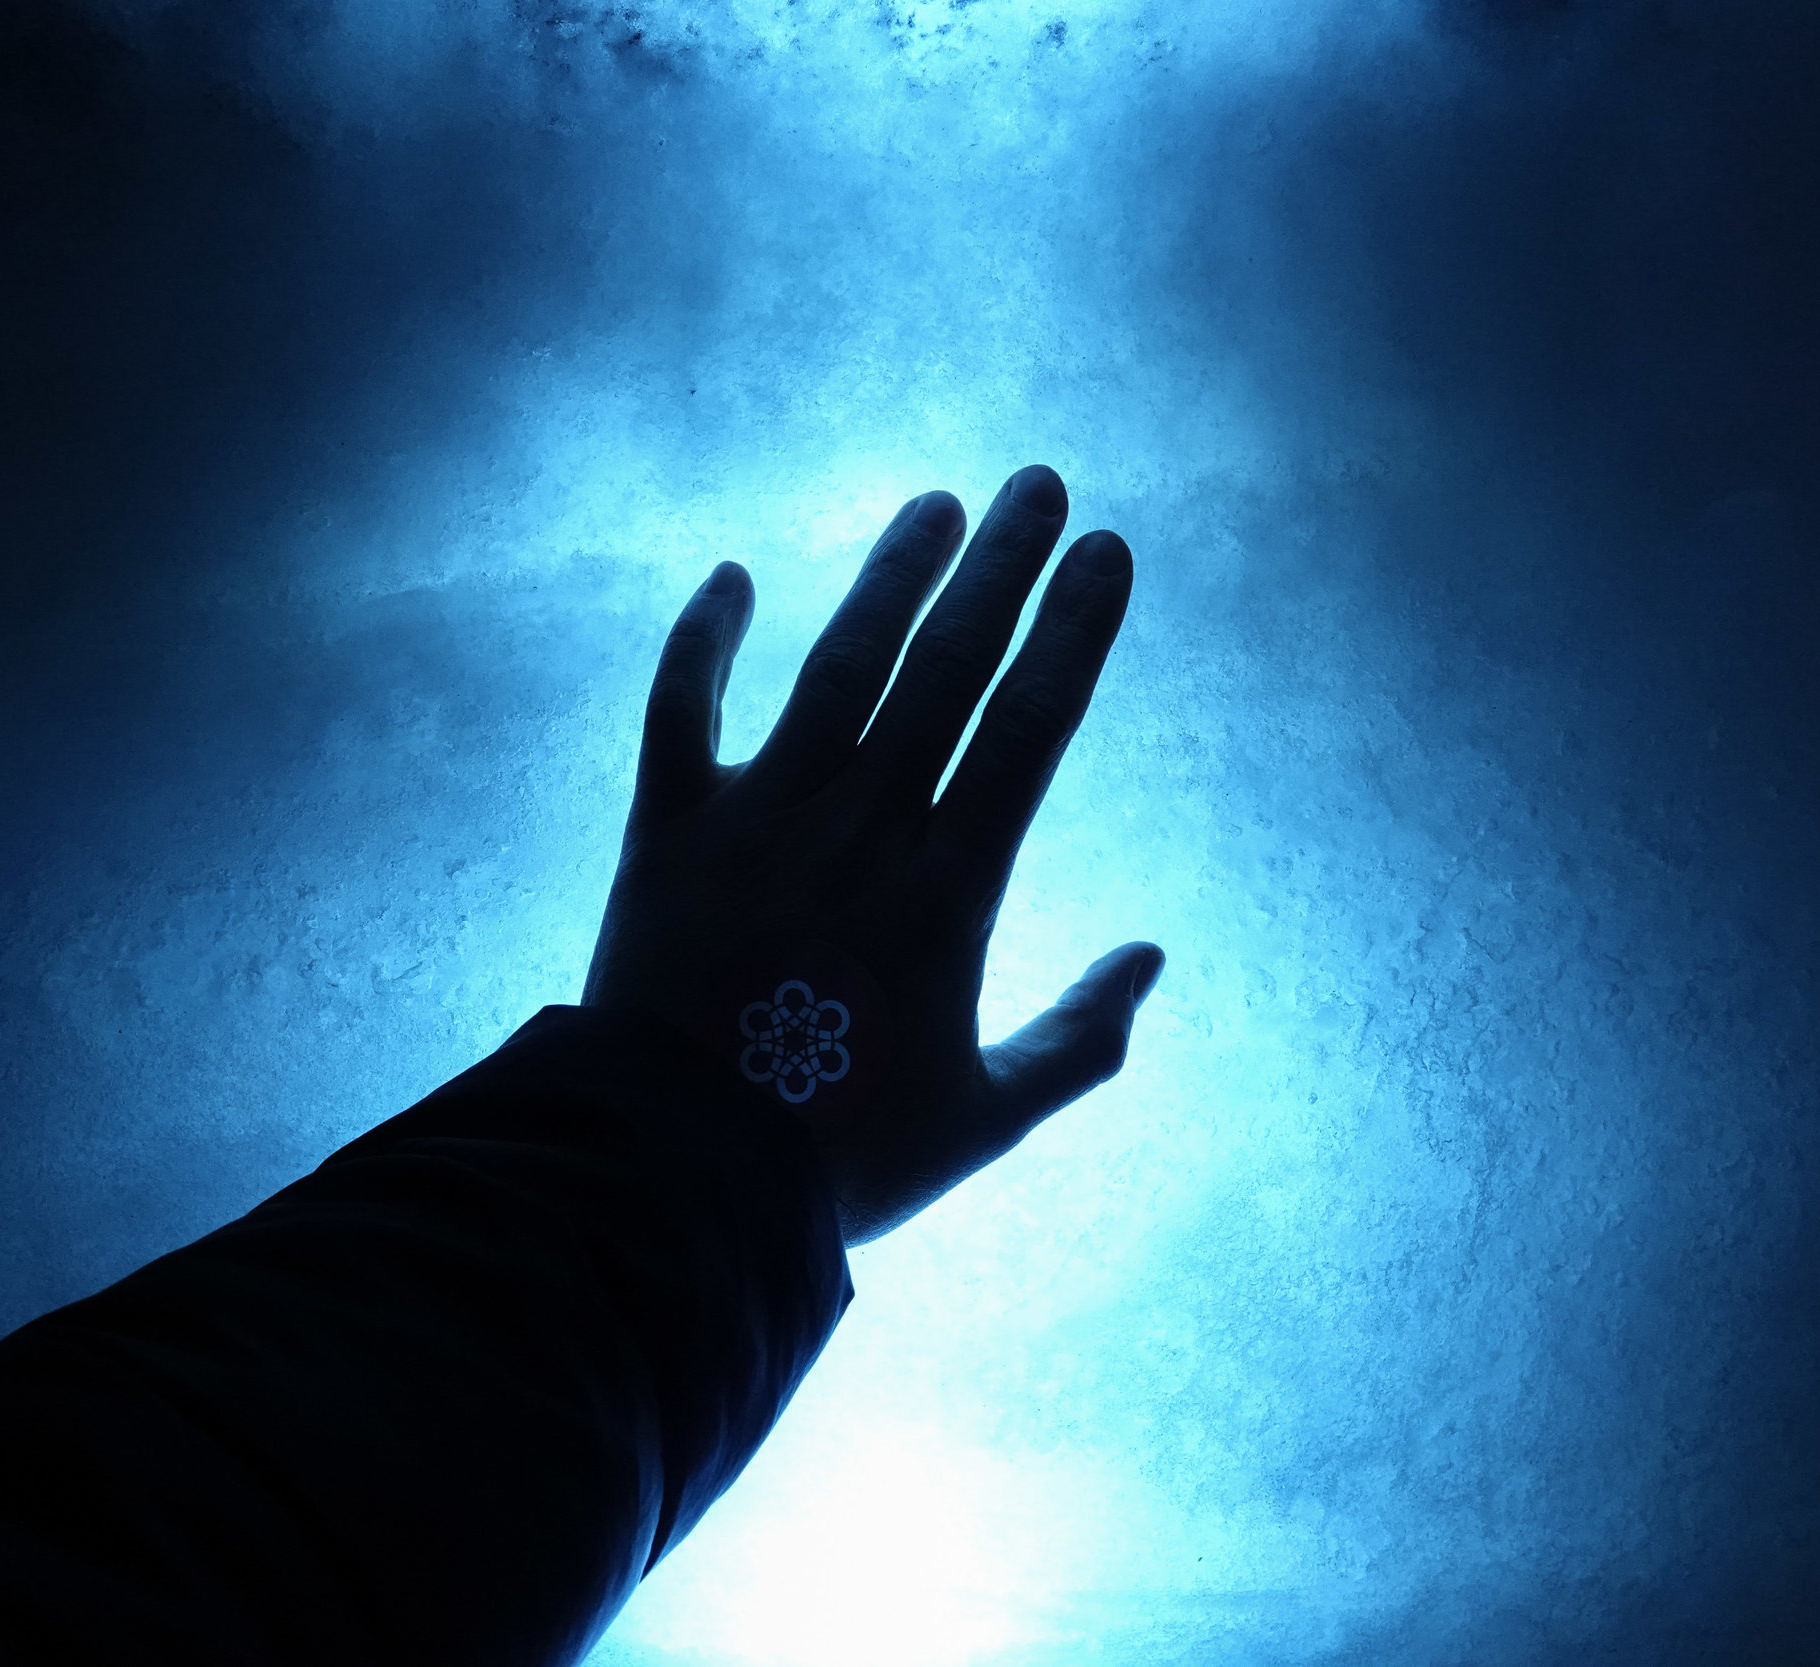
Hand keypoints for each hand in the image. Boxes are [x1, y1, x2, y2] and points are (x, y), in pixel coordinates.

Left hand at [582, 466, 1162, 1243]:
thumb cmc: (838, 1157)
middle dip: (1003, 569)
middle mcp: (859, 828)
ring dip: (890, 577)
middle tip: (1040, 485)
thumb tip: (1153, 960)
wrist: (674, 1173)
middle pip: (946, 670)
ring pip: (837, 668)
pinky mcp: (666, 831)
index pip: (1028, 728)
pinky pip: (680, 712)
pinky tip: (731, 576)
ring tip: (936, 505)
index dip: (1074, 632)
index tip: (1109, 553)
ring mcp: (758, 819)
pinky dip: (702, 642)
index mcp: (946, 889)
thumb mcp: (984, 1118)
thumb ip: (1081, 1041)